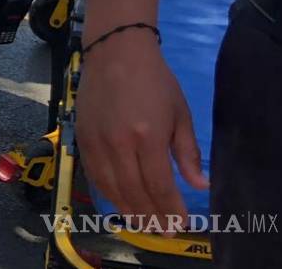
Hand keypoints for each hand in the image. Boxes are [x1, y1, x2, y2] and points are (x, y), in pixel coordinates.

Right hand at [76, 32, 208, 230]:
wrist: (115, 52)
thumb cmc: (154, 80)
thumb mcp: (180, 113)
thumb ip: (187, 152)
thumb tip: (200, 184)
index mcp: (147, 136)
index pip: (159, 185)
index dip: (170, 208)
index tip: (181, 222)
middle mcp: (118, 144)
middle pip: (134, 192)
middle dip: (151, 215)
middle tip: (163, 230)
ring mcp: (96, 143)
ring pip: (111, 188)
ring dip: (128, 209)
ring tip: (143, 223)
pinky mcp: (82, 139)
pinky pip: (94, 175)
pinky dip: (108, 193)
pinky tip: (120, 201)